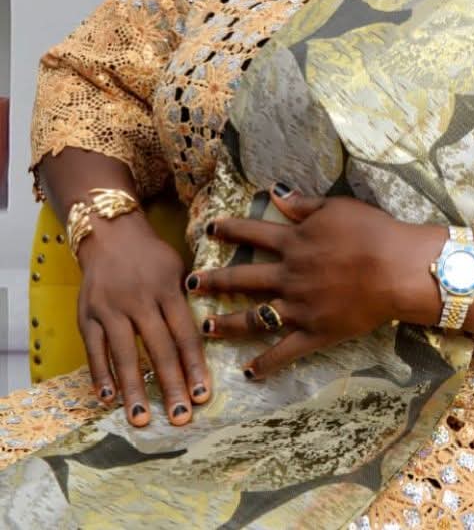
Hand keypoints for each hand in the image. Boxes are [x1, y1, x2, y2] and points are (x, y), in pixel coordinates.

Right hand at [76, 212, 209, 426]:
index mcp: (167, 288)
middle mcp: (139, 299)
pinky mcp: (86, 314)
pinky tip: (107, 398)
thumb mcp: (177, 268)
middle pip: (158, 348)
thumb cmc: (151, 256)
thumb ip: (185, 302)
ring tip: (141, 419)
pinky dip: (100, 374)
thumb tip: (207, 340)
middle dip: (170, 385)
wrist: (109, 233)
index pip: (184, 333)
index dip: (194, 366)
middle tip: (180, 417)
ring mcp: (110, 307)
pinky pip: (94, 349)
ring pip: (124, 353)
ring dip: (133, 389)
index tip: (203, 396)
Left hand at [186, 188, 442, 378]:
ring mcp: (299, 307)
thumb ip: (303, 204)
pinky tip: (250, 372)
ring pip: (254, 316)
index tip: (209, 229)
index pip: (253, 233)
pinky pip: (285, 351)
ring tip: (205, 327)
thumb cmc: (372, 231)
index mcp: (294, 242)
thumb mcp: (336, 207)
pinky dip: (267, 363)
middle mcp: (289, 275)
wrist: (396, 268)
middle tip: (189, 284)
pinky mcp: (316, 332)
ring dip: (227, 323)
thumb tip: (275, 192)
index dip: (230, 229)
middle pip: (243, 277)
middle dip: (213, 280)